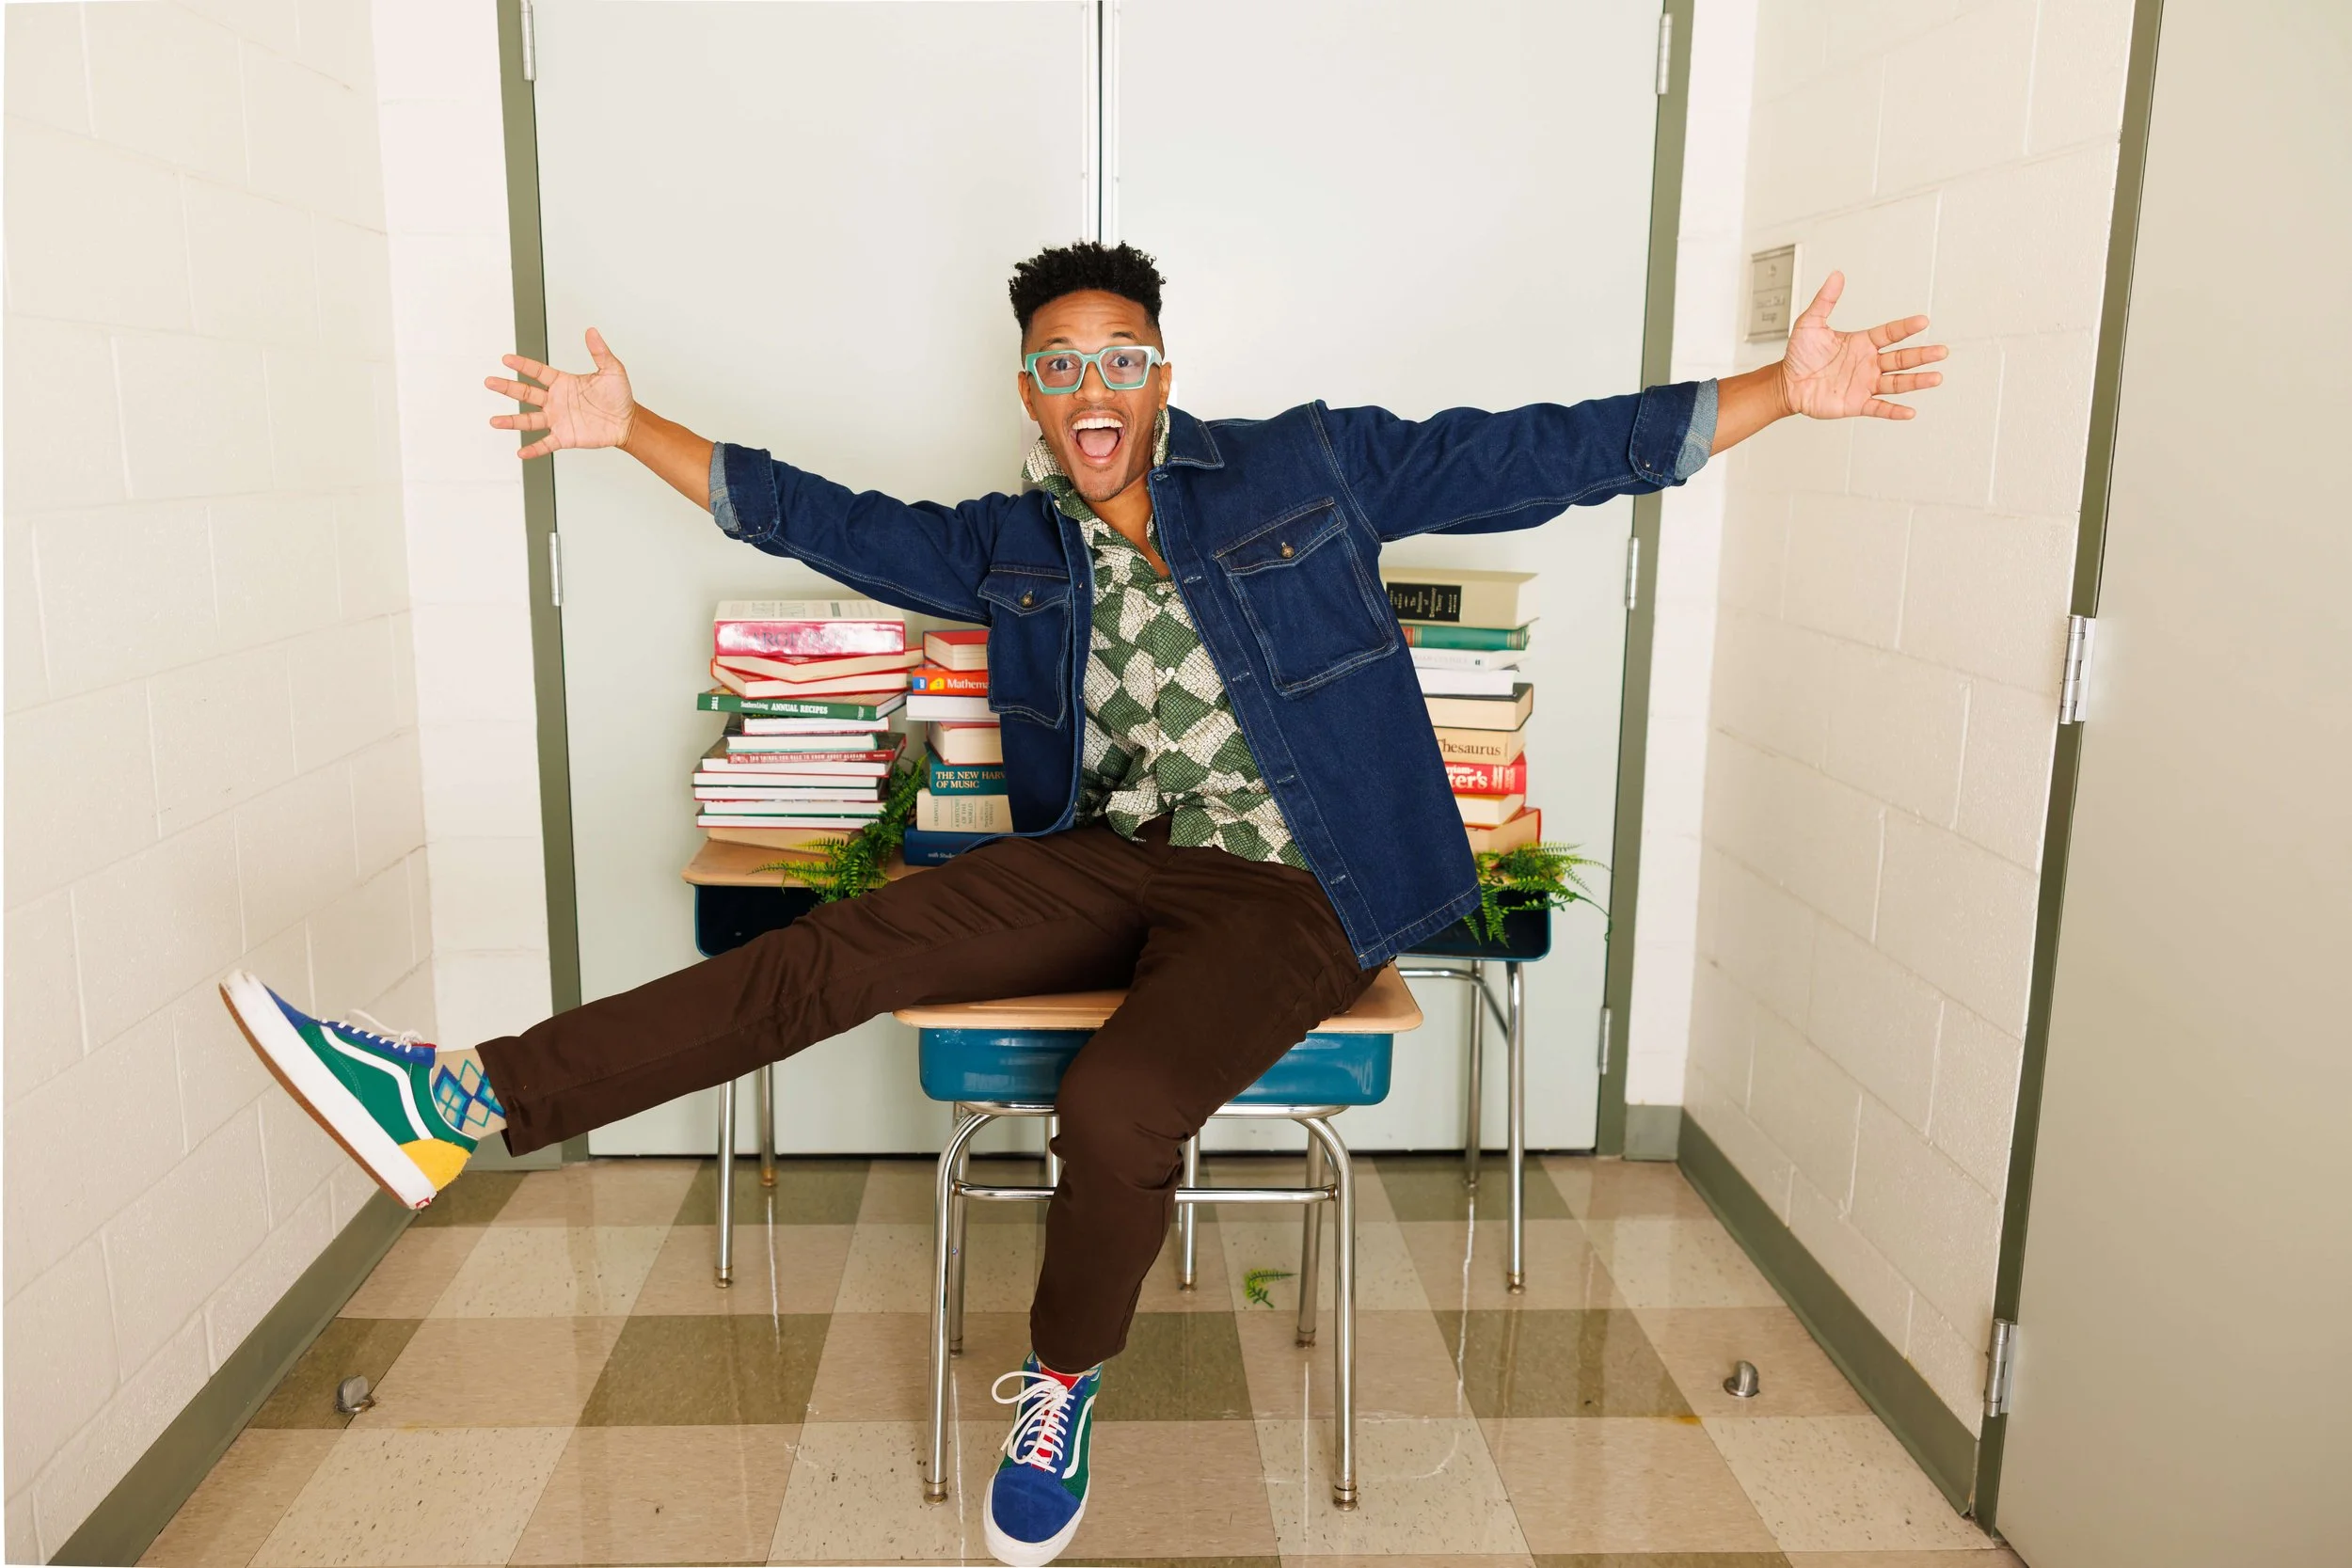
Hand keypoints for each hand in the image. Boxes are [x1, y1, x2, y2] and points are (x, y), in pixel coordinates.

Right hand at [485, 328, 636, 457]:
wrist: (627, 422)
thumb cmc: (619, 396)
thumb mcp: (611, 370)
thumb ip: (600, 352)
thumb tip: (592, 331)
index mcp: (562, 382)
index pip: (537, 372)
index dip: (523, 365)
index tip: (507, 359)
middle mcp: (555, 401)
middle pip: (525, 394)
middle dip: (507, 388)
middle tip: (490, 382)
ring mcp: (558, 419)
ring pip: (529, 420)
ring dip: (512, 421)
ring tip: (494, 421)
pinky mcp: (565, 437)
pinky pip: (546, 443)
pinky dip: (534, 449)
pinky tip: (521, 453)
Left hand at [1777, 271, 1945, 420]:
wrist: (1786, 383)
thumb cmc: (1799, 354)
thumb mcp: (1810, 323)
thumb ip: (1825, 301)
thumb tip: (1836, 275)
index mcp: (1862, 342)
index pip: (1890, 333)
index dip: (1906, 327)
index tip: (1923, 321)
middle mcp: (1868, 363)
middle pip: (1901, 358)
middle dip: (1922, 355)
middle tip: (1942, 352)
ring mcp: (1865, 384)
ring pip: (1897, 382)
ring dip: (1916, 381)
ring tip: (1936, 378)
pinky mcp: (1856, 403)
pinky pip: (1879, 408)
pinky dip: (1894, 411)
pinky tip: (1909, 412)